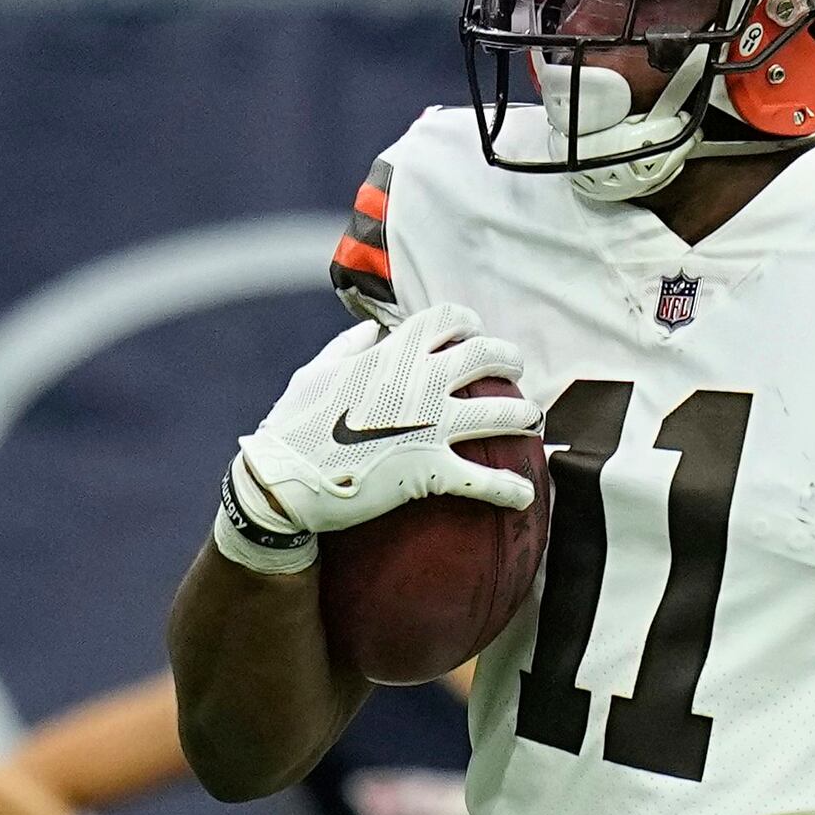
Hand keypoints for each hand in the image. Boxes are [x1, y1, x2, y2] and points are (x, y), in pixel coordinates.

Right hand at [224, 302, 540, 558]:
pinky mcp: (431, 471)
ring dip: (525, 415)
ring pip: (501, 413)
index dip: (468, 324)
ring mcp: (429, 426)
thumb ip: (349, 348)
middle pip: (486, 356)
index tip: (472, 335)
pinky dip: (510, 489)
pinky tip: (525, 495)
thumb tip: (374, 331)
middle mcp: (419, 384)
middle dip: (509, 360)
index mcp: (391, 356)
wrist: (283, 482)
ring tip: (531, 420)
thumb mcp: (315, 373)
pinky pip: (484, 480)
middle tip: (515, 374)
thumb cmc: (293, 427)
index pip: (446, 319)